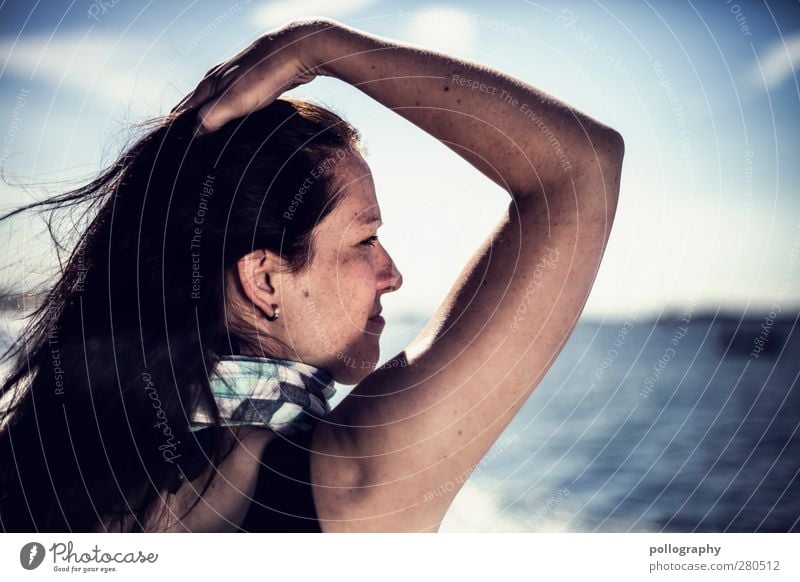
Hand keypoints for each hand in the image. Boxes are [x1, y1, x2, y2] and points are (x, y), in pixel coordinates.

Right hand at [172, 19, 335, 134]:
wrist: (294, 52)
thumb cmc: (264, 77)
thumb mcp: (235, 101)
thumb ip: (213, 117)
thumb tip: (194, 134)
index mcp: (208, 85)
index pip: (183, 110)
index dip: (177, 129)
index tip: (173, 149)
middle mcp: (217, 80)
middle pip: (197, 106)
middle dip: (190, 125)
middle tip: (188, 149)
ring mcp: (234, 80)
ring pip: (215, 103)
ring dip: (210, 120)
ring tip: (209, 141)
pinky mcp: (252, 83)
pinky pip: (233, 102)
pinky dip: (228, 115)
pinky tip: (235, 125)